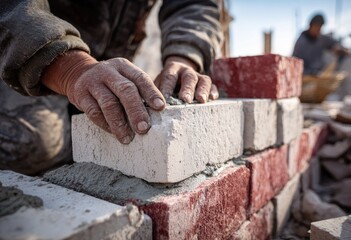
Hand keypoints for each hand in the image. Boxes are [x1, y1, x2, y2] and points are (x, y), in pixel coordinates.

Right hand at [42, 51, 165, 143]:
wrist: (77, 74)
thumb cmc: (110, 83)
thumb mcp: (123, 78)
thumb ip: (137, 92)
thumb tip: (156, 115)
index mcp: (124, 67)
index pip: (140, 78)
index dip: (151, 93)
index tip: (160, 108)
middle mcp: (109, 71)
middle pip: (126, 90)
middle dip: (136, 111)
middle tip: (144, 128)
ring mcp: (93, 82)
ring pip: (109, 103)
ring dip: (119, 123)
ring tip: (127, 138)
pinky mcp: (80, 94)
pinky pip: (94, 112)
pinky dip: (105, 124)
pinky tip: (113, 132)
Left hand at [155, 56, 218, 102]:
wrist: (178, 74)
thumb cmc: (164, 85)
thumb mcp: (157, 85)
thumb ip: (154, 94)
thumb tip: (146, 110)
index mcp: (172, 69)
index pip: (169, 77)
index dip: (167, 87)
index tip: (164, 99)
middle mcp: (186, 71)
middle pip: (189, 78)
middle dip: (187, 89)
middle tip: (185, 99)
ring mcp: (199, 76)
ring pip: (203, 80)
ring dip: (202, 90)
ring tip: (201, 100)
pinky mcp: (208, 84)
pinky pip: (213, 86)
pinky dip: (213, 92)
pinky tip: (212, 99)